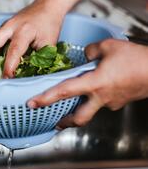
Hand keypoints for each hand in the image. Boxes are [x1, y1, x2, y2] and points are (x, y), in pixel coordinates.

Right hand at [0, 0, 66, 77]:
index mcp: (24, 31)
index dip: (9, 66)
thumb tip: (29, 73)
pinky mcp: (3, 27)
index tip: (7, 77)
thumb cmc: (50, 24)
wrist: (48, 5)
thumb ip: (39, 58)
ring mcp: (5, 25)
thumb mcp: (49, 43)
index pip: (14, 51)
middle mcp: (11, 26)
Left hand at [28, 39, 147, 128]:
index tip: (32, 104)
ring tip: (70, 107)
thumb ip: (91, 50)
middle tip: (53, 121)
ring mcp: (112, 102)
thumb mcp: (110, 46)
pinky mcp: (120, 102)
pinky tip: (96, 91)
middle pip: (78, 118)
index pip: (64, 91)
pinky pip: (103, 103)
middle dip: (63, 122)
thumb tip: (85, 55)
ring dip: (79, 111)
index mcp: (94, 83)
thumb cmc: (138, 59)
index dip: (45, 98)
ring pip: (91, 111)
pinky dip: (95, 100)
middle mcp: (101, 97)